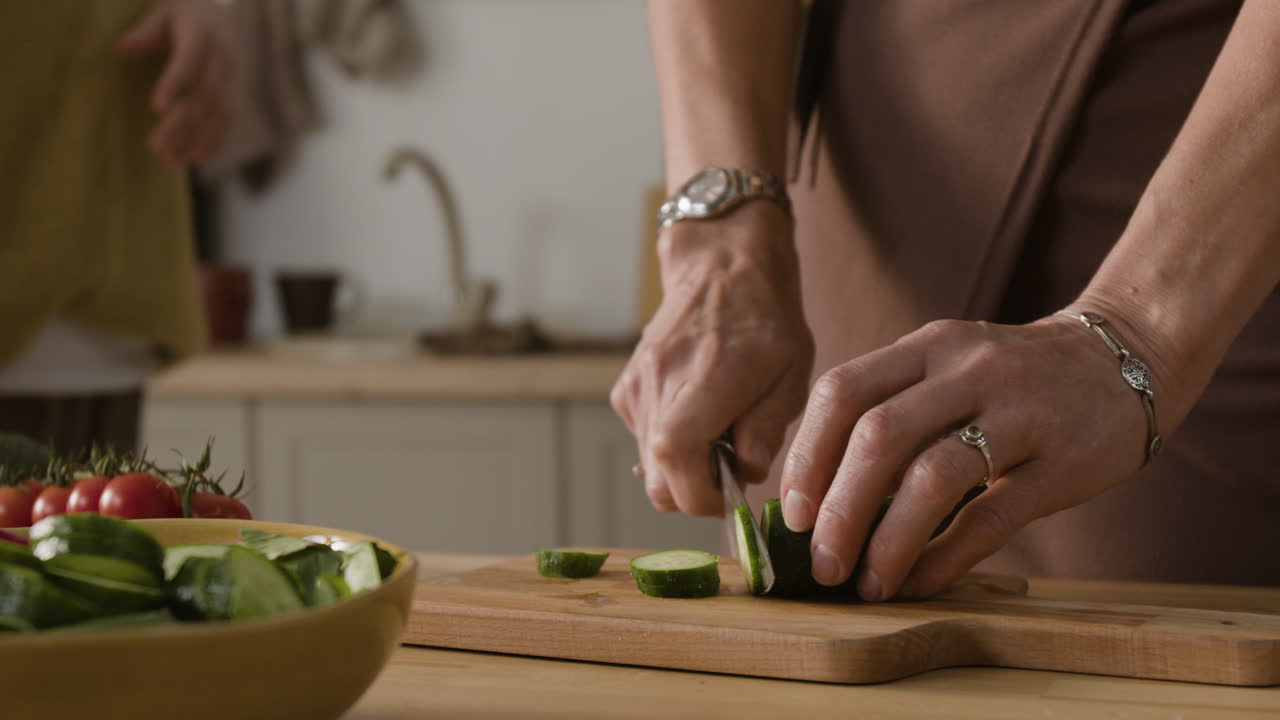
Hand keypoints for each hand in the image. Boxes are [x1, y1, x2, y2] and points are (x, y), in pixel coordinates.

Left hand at [117, 0, 235, 167]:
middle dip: (182, 124)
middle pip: (204, 96)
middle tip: (156, 147)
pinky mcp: (235, 91)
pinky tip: (196, 159)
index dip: (174, 84)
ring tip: (172, 161)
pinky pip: (228, 119)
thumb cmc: (184, 12)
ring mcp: (233, 77)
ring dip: (197, 139)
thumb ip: (145, 32)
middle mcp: (223, 58)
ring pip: (218, 113)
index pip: (190, 63)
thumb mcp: (163, 12)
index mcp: (203, 35)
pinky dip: (214, 140)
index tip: (155, 108)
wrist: (222, 10)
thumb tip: (122, 48)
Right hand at [611, 203, 813, 515]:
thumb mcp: (791, 374)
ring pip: (649, 467)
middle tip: (730, 468)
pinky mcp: (626, 390)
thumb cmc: (766, 320)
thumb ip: (767, 427)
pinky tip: (699, 415)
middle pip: (659, 483)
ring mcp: (636, 389)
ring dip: (684, 469)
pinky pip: (644, 442)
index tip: (733, 496)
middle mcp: (659, 387)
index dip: (705, 498)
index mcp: (704, 383)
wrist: (721, 269)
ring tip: (720, 433)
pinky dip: (671, 445)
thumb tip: (746, 470)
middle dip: (695, 493)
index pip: (680, 468)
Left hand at [779, 311, 1166, 599]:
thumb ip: (892, 413)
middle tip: (820, 563)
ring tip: (865, 584)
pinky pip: (992, 517)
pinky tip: (918, 582)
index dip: (806, 457)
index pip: (842, 392)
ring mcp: (1020, 412)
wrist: (1125, 361)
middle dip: (838, 508)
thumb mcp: (948, 370)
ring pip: (934, 477)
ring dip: (888, 540)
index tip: (791, 514)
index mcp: (927, 347)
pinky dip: (945, 557)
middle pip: (879, 435)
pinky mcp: (1065, 461)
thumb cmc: (1013, 381)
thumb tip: (819, 500)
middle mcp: (967, 370)